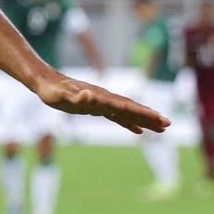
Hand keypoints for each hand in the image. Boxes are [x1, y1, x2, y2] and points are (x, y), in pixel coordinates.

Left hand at [35, 73, 170, 134]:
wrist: (45, 82)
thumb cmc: (52, 90)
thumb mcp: (62, 95)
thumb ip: (75, 96)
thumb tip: (88, 95)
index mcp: (101, 97)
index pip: (126, 106)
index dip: (143, 113)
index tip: (159, 119)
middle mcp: (105, 99)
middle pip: (132, 109)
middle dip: (150, 117)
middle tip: (168, 125)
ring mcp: (101, 103)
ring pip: (127, 113)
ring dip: (143, 120)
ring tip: (160, 129)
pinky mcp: (95, 107)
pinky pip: (116, 117)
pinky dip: (128, 123)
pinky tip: (137, 130)